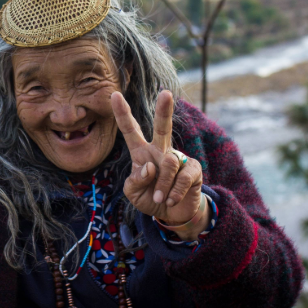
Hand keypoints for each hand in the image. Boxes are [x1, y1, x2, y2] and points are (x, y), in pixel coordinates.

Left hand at [112, 91, 205, 235]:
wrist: (172, 215)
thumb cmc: (149, 198)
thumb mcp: (133, 192)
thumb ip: (135, 180)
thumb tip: (150, 166)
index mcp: (141, 152)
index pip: (131, 130)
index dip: (122, 113)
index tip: (114, 95)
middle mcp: (160, 150)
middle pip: (162, 127)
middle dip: (164, 110)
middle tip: (166, 93)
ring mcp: (178, 158)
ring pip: (168, 164)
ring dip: (161, 187)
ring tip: (160, 198)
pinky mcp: (193, 168)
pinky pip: (182, 177)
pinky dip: (174, 193)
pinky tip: (171, 200)